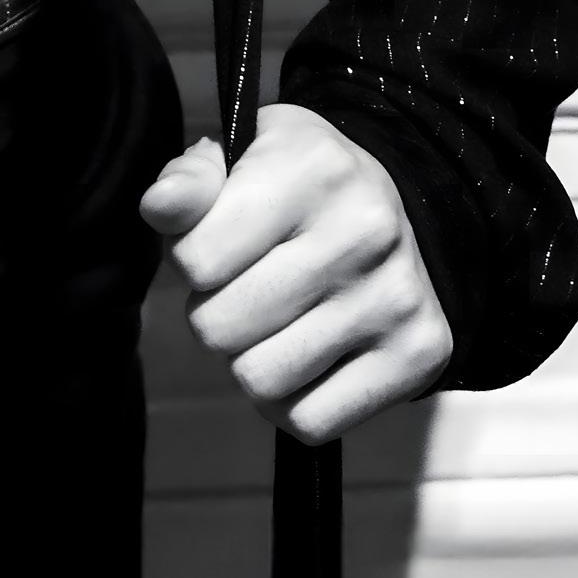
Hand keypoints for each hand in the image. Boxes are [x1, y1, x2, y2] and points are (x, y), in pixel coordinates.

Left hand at [140, 103, 451, 442]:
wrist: (402, 214)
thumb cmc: (300, 186)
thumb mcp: (243, 156)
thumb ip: (190, 181)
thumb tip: (159, 207)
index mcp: (314, 167)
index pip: (197, 259)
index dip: (191, 261)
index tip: (220, 245)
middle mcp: (365, 229)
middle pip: (221, 328)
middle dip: (216, 316)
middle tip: (244, 291)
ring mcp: (395, 296)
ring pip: (261, 381)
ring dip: (250, 361)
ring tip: (274, 323)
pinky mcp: (418, 355)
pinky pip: (311, 422)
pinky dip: (291, 405)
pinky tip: (305, 360)